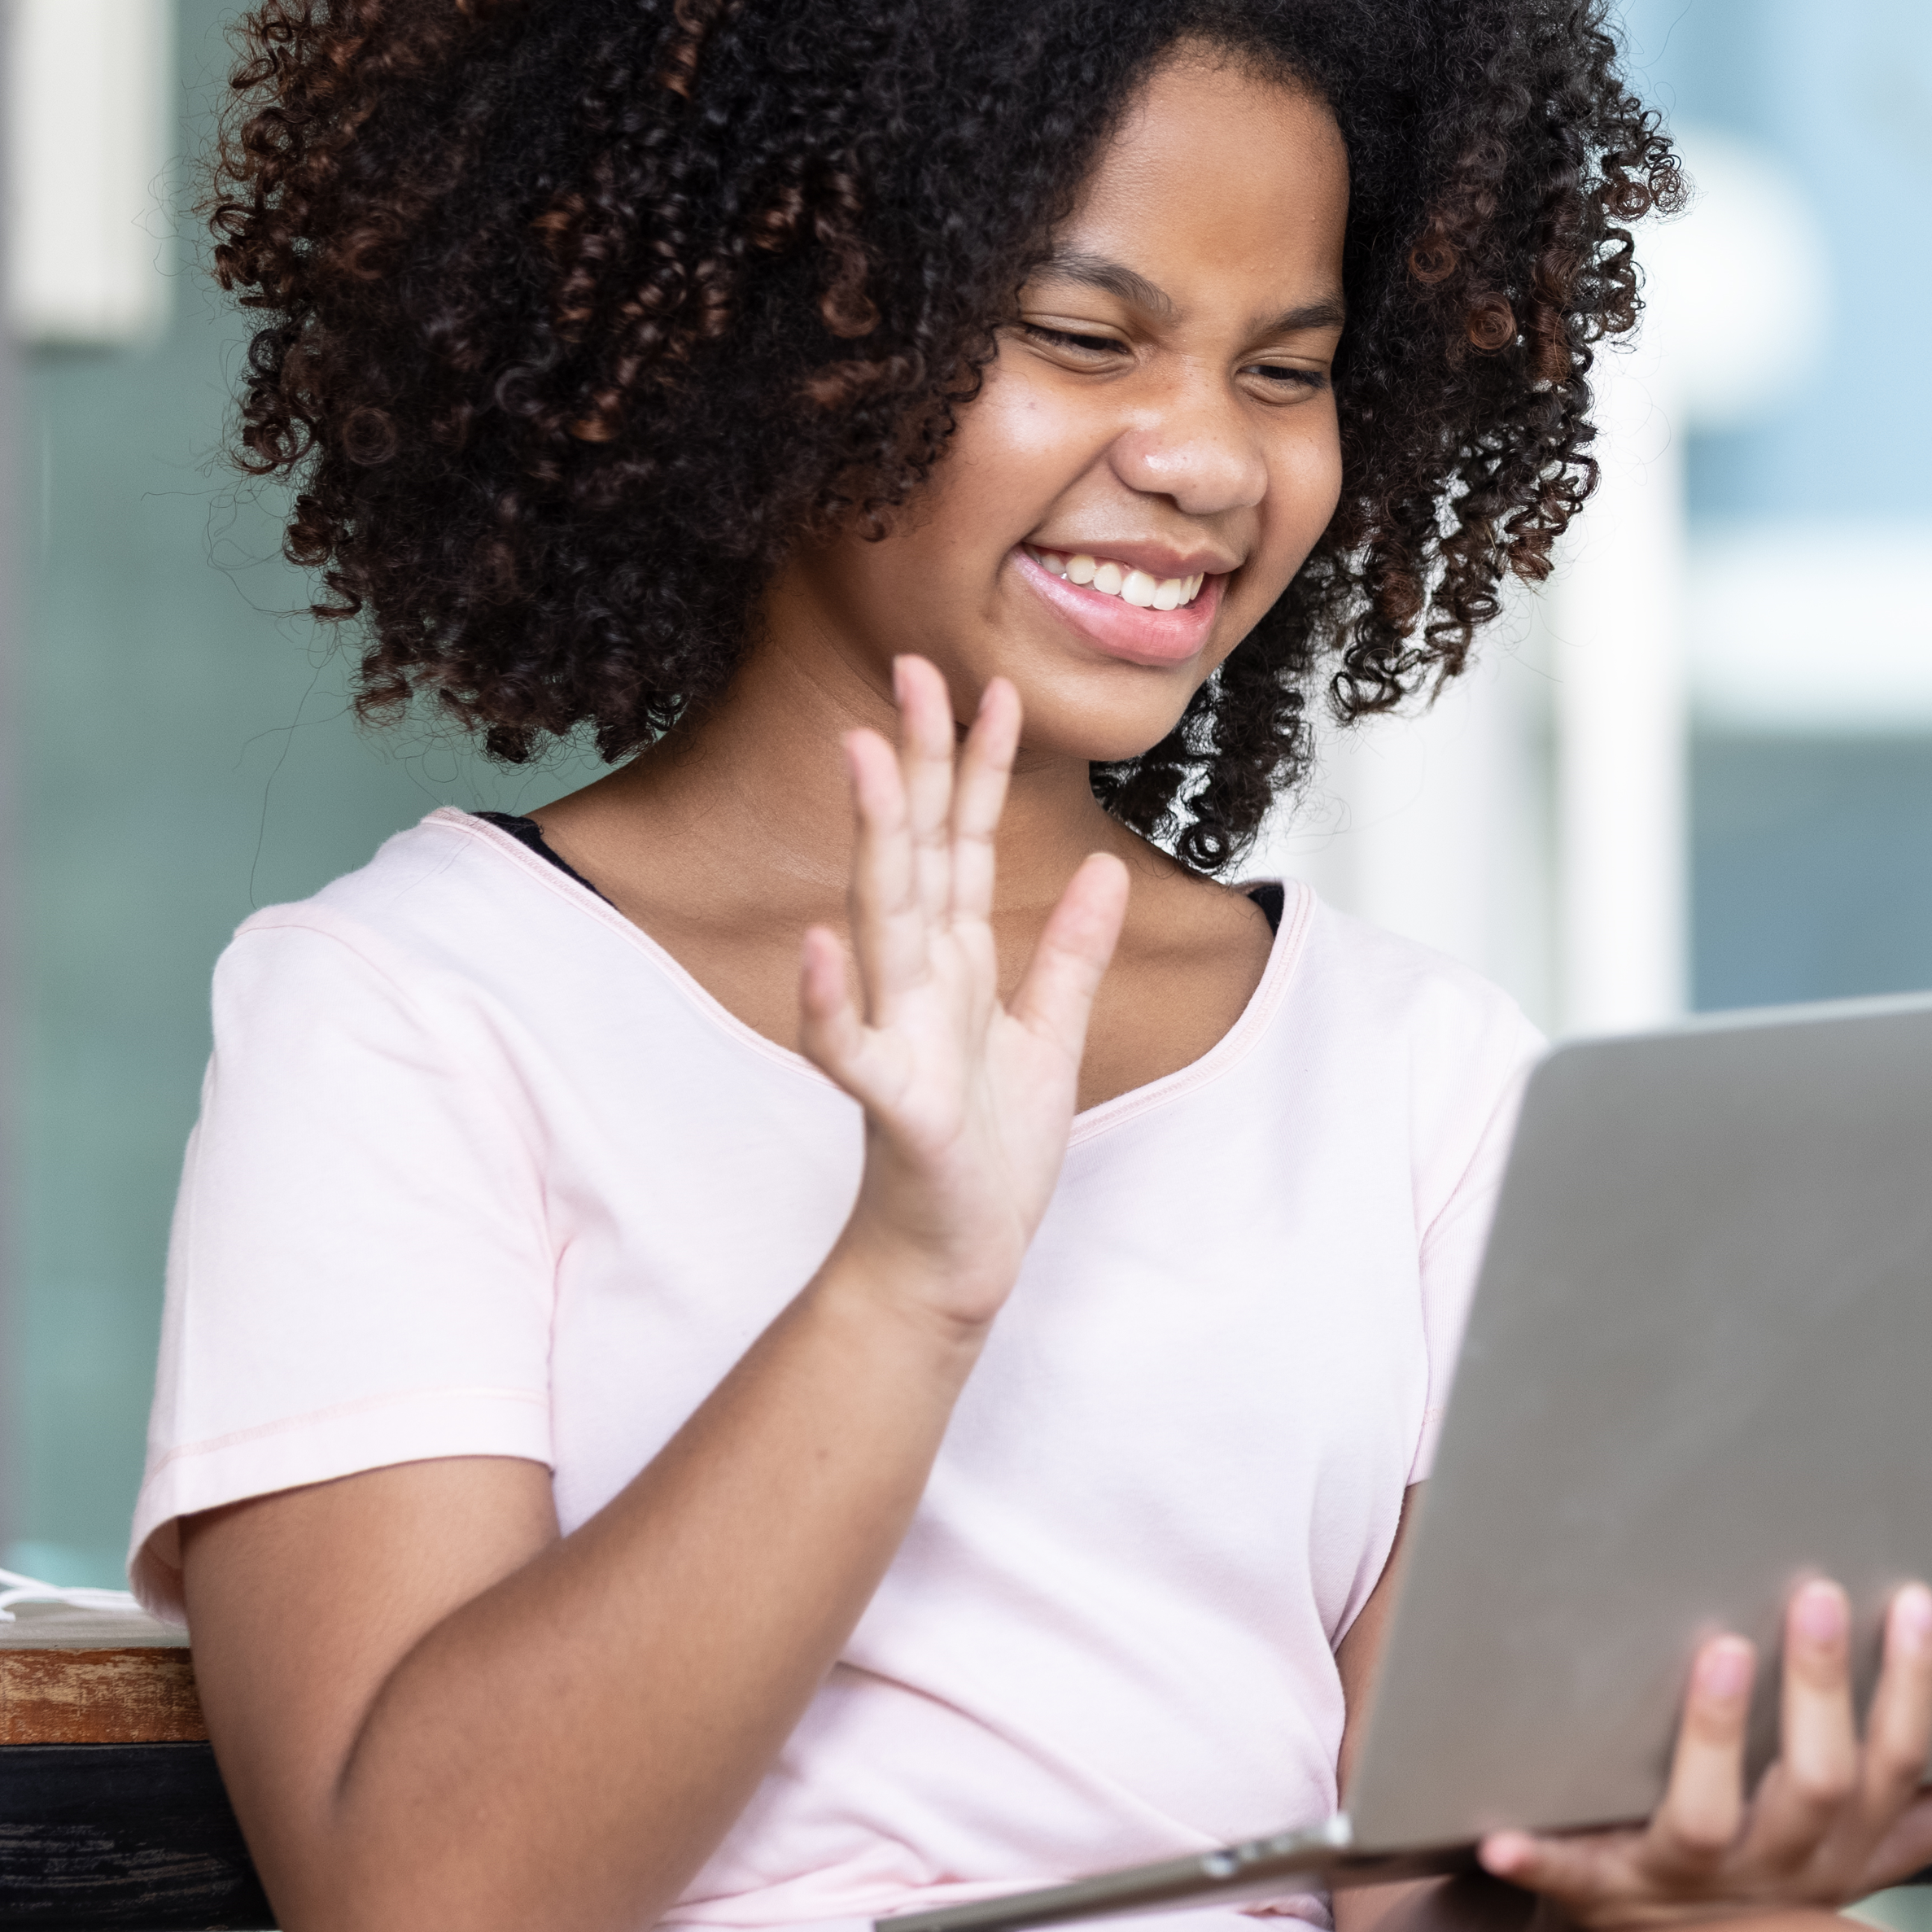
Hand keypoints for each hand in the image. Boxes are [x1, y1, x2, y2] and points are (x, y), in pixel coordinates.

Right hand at [800, 658, 1127, 1332]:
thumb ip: (1074, 954)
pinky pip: (855, 1048)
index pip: (968, 844)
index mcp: (958, 964)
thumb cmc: (991, 1154)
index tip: (994, 688)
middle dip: (920, 764)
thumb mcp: (1054, 1038)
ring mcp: (899, 1037)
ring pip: (882, 922)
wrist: (957, 1261)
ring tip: (870, 758)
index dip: (982, 769)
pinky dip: (833, 999)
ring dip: (876, 841)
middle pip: (919, 854)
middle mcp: (919, 984)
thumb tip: (1107, 866)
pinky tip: (823, 946)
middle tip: (915, 670)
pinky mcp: (894, 1105)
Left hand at [1477, 1581, 1931, 1931]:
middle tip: (1812, 1595)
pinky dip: (1542, 1853)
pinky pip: (1575, 1875)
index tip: (1913, 1601)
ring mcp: (1690, 1886)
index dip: (1911, 1689)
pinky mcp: (1606, 1894)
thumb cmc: (1779, 1883)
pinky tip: (1505, 1827)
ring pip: (1712, 1820)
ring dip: (1716, 1739)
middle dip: (1818, 1691)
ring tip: (1716, 1655)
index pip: (1896, 1768)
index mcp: (1841, 1850)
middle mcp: (1776, 1871)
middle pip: (1816, 1784)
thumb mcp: (1875, 1855)